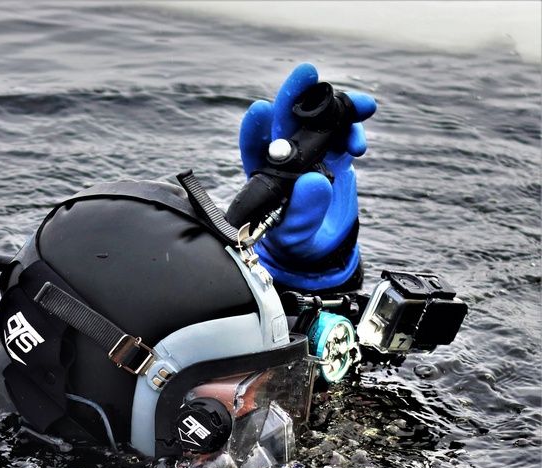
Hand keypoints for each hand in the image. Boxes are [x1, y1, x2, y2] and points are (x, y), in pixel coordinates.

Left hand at [238, 63, 376, 291]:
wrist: (323, 246)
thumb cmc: (299, 241)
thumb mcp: (297, 234)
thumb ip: (303, 212)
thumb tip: (315, 180)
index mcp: (264, 175)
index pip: (254, 147)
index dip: (256, 128)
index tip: (261, 110)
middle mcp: (284, 158)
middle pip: (285, 120)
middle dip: (295, 94)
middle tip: (306, 71)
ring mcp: (310, 154)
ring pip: (318, 121)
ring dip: (337, 108)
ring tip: (361, 106)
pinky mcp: (333, 155)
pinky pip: (343, 133)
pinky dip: (354, 127)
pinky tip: (360, 140)